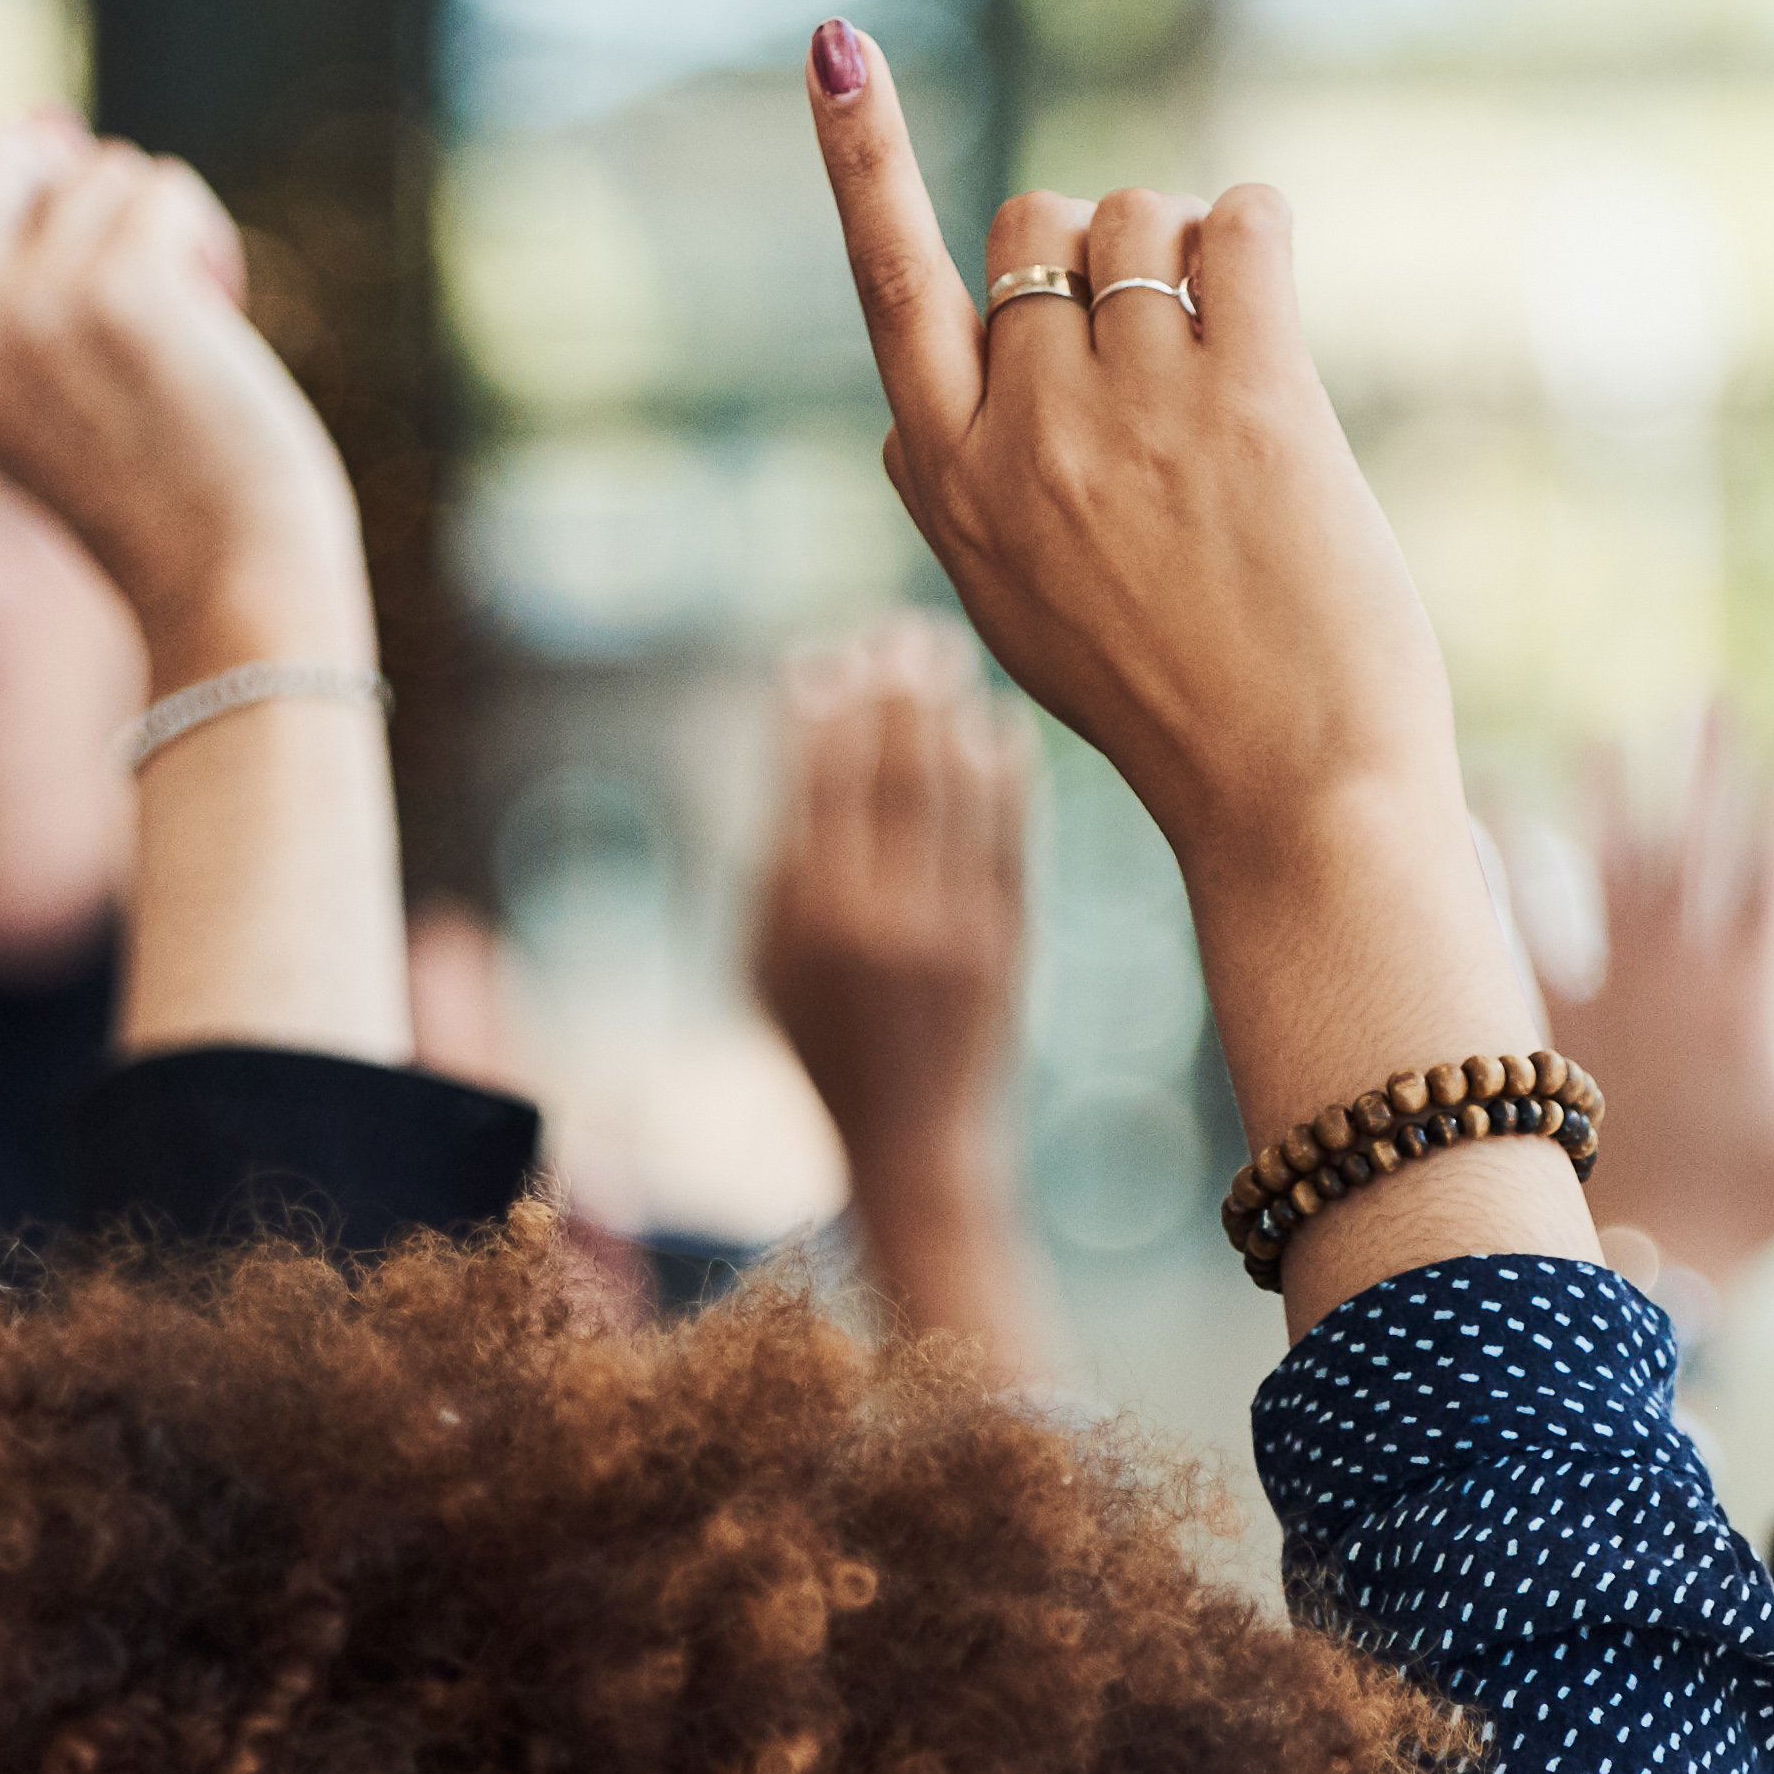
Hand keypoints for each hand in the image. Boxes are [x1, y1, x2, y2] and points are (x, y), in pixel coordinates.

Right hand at [0, 0, 359, 674]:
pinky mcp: (115, 294)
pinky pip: (160, 191)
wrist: (227, 576)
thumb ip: (8, 266)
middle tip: (110, 292)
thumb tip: (38, 128)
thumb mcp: (40, 371)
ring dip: (145, 222)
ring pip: (89, 164)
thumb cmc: (152, 471)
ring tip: (169, 339)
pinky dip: (203, 241)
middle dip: (59, 175)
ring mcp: (22, 312)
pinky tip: (210, 333)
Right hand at [749, 617, 1030, 1171]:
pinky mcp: (1008, 941)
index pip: (814, 780)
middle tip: (901, 634)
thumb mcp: (762, 961)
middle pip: (890, 769)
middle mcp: (876, 915)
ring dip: (950, 715)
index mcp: (803, 915)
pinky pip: (1011, 836)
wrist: (909, 1139)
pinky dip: (1005, 774)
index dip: (821, 708)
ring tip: (946, 661)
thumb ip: (773, 861)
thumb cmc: (819, 1042)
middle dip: (895, 690)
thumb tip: (802, 741)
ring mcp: (949, 926)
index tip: (827, 659)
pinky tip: (997, 729)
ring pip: (955, 791)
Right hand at [805, 20, 1565, 1310]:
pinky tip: (1277, 302)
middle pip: (1039, 225)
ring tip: (1228, 362)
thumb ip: (966, 492)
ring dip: (1189, 252)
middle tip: (1163, 352)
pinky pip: (1243, 225)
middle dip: (1100, 253)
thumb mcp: (1011, 608)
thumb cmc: (1165, 705)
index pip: (888, 282)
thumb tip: (923, 403)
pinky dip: (1260, 234)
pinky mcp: (1248, 398)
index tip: (836, 45)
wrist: (1289, 798)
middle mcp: (1017, 431)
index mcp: (944, 479)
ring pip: (1140, 218)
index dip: (863, 156)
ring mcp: (1128, 410)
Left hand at [1551, 707, 1773, 1286]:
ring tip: (1599, 731)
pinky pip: (1518, 936)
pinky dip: (1503, 877)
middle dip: (1704, 769)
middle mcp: (1676, 978)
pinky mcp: (1548, 1026)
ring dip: (1603, 799)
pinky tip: (1486, 818)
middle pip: (1692, 850)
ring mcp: (1607, 995)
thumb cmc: (1746, 1215)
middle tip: (1709, 695)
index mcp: (1749, 996)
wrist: (1642, 1269)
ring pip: (1604, 874)